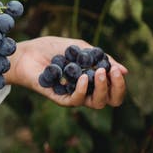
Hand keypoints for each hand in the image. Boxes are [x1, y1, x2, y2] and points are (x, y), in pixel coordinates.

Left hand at [6, 36, 127, 108]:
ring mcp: (73, 96)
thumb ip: (101, 58)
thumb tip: (125, 70)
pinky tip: (83, 78)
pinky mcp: (60, 98)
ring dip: (102, 88)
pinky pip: (76, 101)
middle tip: (112, 72)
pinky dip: (82, 90)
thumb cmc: (52, 49)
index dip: (119, 83)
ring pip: (96, 103)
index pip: (114, 90)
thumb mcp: (81, 48)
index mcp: (93, 80)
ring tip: (98, 72)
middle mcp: (86, 91)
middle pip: (110, 100)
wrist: (27, 52)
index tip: (117, 69)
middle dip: (116, 87)